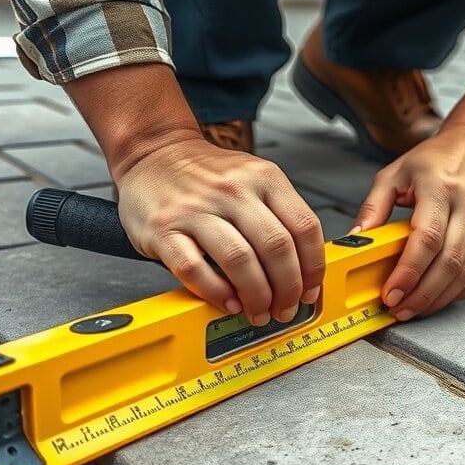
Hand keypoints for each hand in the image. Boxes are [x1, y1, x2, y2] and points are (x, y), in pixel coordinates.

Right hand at [114, 136, 323, 326]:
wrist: (151, 152)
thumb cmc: (204, 174)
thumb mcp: (252, 177)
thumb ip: (279, 213)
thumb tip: (303, 267)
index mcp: (263, 177)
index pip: (304, 227)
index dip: (313, 268)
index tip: (309, 290)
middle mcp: (232, 190)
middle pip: (276, 248)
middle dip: (287, 289)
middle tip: (284, 309)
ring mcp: (196, 209)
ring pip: (240, 261)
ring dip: (256, 296)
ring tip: (258, 311)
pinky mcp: (164, 229)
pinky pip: (195, 269)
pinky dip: (216, 293)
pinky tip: (227, 302)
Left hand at [353, 124, 464, 320]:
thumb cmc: (436, 159)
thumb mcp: (394, 173)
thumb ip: (372, 207)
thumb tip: (356, 240)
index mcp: (440, 188)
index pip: (427, 238)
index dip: (408, 272)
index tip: (391, 292)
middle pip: (448, 262)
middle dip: (421, 294)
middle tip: (398, 309)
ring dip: (437, 298)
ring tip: (412, 308)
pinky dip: (455, 291)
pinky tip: (435, 297)